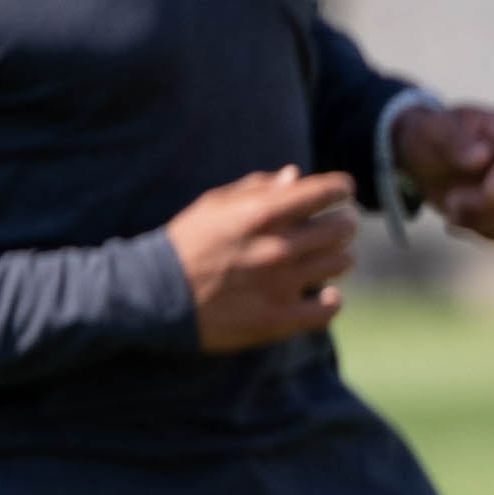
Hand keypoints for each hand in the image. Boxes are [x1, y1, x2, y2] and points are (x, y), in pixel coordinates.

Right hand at [169, 168, 358, 351]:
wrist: (152, 295)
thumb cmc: (186, 243)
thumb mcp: (213, 205)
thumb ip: (257, 188)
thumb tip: (296, 175)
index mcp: (260, 214)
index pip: (324, 192)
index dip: (340, 188)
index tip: (341, 191)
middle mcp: (276, 248)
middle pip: (342, 228)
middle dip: (341, 222)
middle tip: (333, 225)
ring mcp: (280, 285)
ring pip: (340, 263)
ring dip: (335, 257)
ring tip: (320, 258)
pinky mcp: (279, 319)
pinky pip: (330, 307)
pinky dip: (330, 299)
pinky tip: (319, 292)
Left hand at [391, 100, 493, 242]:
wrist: (430, 161)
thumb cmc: (433, 139)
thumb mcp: (432, 133)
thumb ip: (454, 142)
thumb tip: (484, 156)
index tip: (489, 191)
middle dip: (485, 205)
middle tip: (451, 202)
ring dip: (483, 223)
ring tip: (453, 212)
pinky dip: (488, 233)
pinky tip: (464, 221)